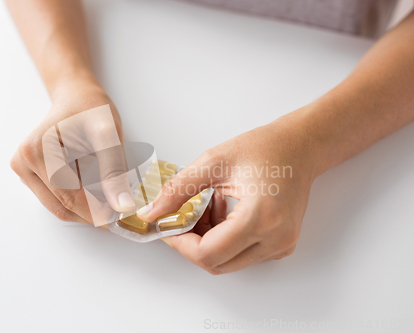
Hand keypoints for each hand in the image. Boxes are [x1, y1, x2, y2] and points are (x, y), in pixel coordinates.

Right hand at [11, 81, 134, 223]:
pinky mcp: (31, 175)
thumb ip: (114, 172)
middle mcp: (23, 163)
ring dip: (86, 206)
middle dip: (92, 211)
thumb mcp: (108, 135)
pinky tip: (95, 185)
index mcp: (36, 152)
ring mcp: (24, 171)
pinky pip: (57, 198)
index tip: (121, 215)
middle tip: (119, 207)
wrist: (76, 95)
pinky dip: (79, 198)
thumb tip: (122, 207)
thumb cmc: (90, 108)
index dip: (97, 211)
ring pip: (59, 205)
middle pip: (61, 206)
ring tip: (109, 191)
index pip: (68, 197)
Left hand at [137, 114, 317, 273]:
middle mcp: (275, 238)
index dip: (180, 243)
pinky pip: (243, 255)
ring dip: (208, 240)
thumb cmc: (266, 147)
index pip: (208, 253)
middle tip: (183, 216)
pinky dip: (225, 239)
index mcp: (261, 217)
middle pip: (217, 263)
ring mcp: (281, 245)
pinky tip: (223, 211)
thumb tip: (152, 212)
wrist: (301, 146)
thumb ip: (178, 190)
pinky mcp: (281, 244)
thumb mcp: (214, 162)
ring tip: (207, 206)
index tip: (168, 226)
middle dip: (192, 243)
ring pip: (228, 261)